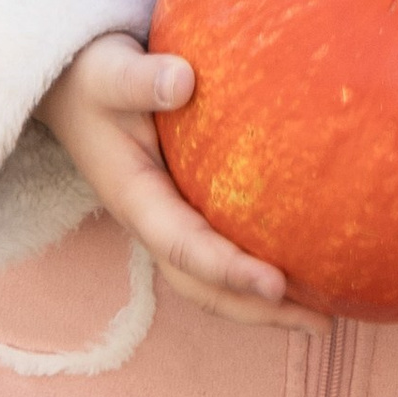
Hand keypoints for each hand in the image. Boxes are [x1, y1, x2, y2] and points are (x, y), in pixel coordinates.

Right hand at [37, 35, 320, 330]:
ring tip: (326, 317)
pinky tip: (308, 263)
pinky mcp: (183, 206)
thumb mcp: (108, 72)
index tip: (276, 285)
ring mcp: (166, 218)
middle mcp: (151, 219)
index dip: (228, 270)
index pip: (183, 247)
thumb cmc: (93, 75)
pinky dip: (258, 266)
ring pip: (212, 277)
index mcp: (134, 197)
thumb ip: (139, 78)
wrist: (71, 84)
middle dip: (256, 310)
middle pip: (202, 284)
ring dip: (263, 303)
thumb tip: (183, 81)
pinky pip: (222, 247)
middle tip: (322, 324)